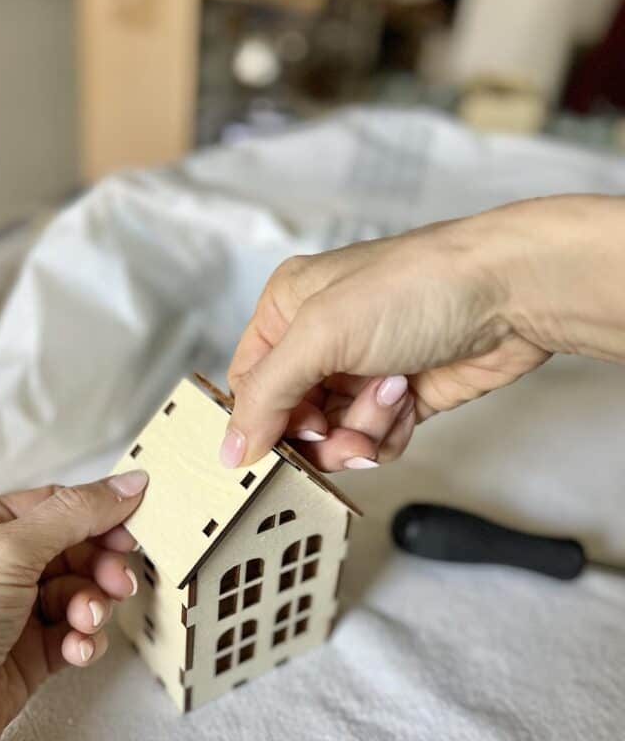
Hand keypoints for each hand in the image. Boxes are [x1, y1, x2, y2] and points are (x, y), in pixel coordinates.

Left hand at [0, 471, 146, 740]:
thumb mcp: (6, 550)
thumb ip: (74, 515)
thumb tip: (131, 482)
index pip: (55, 507)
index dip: (97, 515)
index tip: (134, 528)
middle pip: (74, 551)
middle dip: (100, 566)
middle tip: (118, 582)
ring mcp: (14, 613)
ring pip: (79, 595)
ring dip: (92, 606)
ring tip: (85, 622)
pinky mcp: (29, 657)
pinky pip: (74, 636)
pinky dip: (84, 641)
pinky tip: (78, 650)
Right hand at [221, 194, 624, 468]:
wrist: (509, 294)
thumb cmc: (415, 290)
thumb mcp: (321, 334)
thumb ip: (267, 395)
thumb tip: (231, 450)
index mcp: (287, 309)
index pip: (250, 384)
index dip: (265, 419)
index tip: (290, 437)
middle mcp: (320, 339)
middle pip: (291, 419)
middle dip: (321, 432)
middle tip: (345, 429)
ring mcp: (361, 369)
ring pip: (333, 436)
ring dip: (362, 428)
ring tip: (394, 393)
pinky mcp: (399, 397)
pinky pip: (373, 440)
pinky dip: (389, 432)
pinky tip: (411, 400)